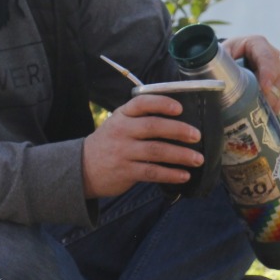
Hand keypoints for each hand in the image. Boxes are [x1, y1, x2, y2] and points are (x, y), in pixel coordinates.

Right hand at [80, 92, 201, 198]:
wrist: (82, 168)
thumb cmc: (109, 143)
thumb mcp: (118, 123)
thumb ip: (140, 118)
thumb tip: (178, 120)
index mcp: (122, 115)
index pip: (141, 103)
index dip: (161, 103)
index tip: (179, 108)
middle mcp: (122, 131)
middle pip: (153, 127)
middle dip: (178, 130)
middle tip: (196, 135)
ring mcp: (123, 152)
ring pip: (156, 151)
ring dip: (180, 155)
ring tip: (197, 159)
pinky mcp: (125, 172)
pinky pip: (152, 172)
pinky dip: (170, 174)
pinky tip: (184, 175)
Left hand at [225, 35, 279, 112]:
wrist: (235, 54)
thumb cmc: (229, 52)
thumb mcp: (223, 52)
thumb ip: (221, 61)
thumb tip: (218, 79)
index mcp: (258, 43)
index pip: (266, 57)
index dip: (267, 73)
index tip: (264, 88)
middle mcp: (272, 54)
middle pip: (277, 72)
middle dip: (272, 90)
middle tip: (264, 106)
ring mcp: (277, 67)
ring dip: (275, 99)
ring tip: (266, 113)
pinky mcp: (278, 80)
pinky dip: (276, 103)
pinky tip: (269, 113)